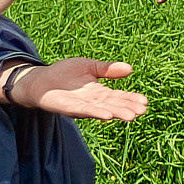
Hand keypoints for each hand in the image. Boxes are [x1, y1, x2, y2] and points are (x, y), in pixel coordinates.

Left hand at [12, 58, 148, 120]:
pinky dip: (96, 113)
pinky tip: (107, 116)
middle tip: (142, 110)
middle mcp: (92, 102)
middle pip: (113, 105)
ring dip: (116, 113)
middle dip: (127, 108)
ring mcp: (80, 106)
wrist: (39, 79)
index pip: (118, 96)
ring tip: (131, 116)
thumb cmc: (63, 73)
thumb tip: (130, 69)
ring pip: (101, 110)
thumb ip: (107, 69)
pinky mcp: (68, 108)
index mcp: (98, 92)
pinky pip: (84, 111)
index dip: (130, 99)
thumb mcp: (89, 66)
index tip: (145, 102)